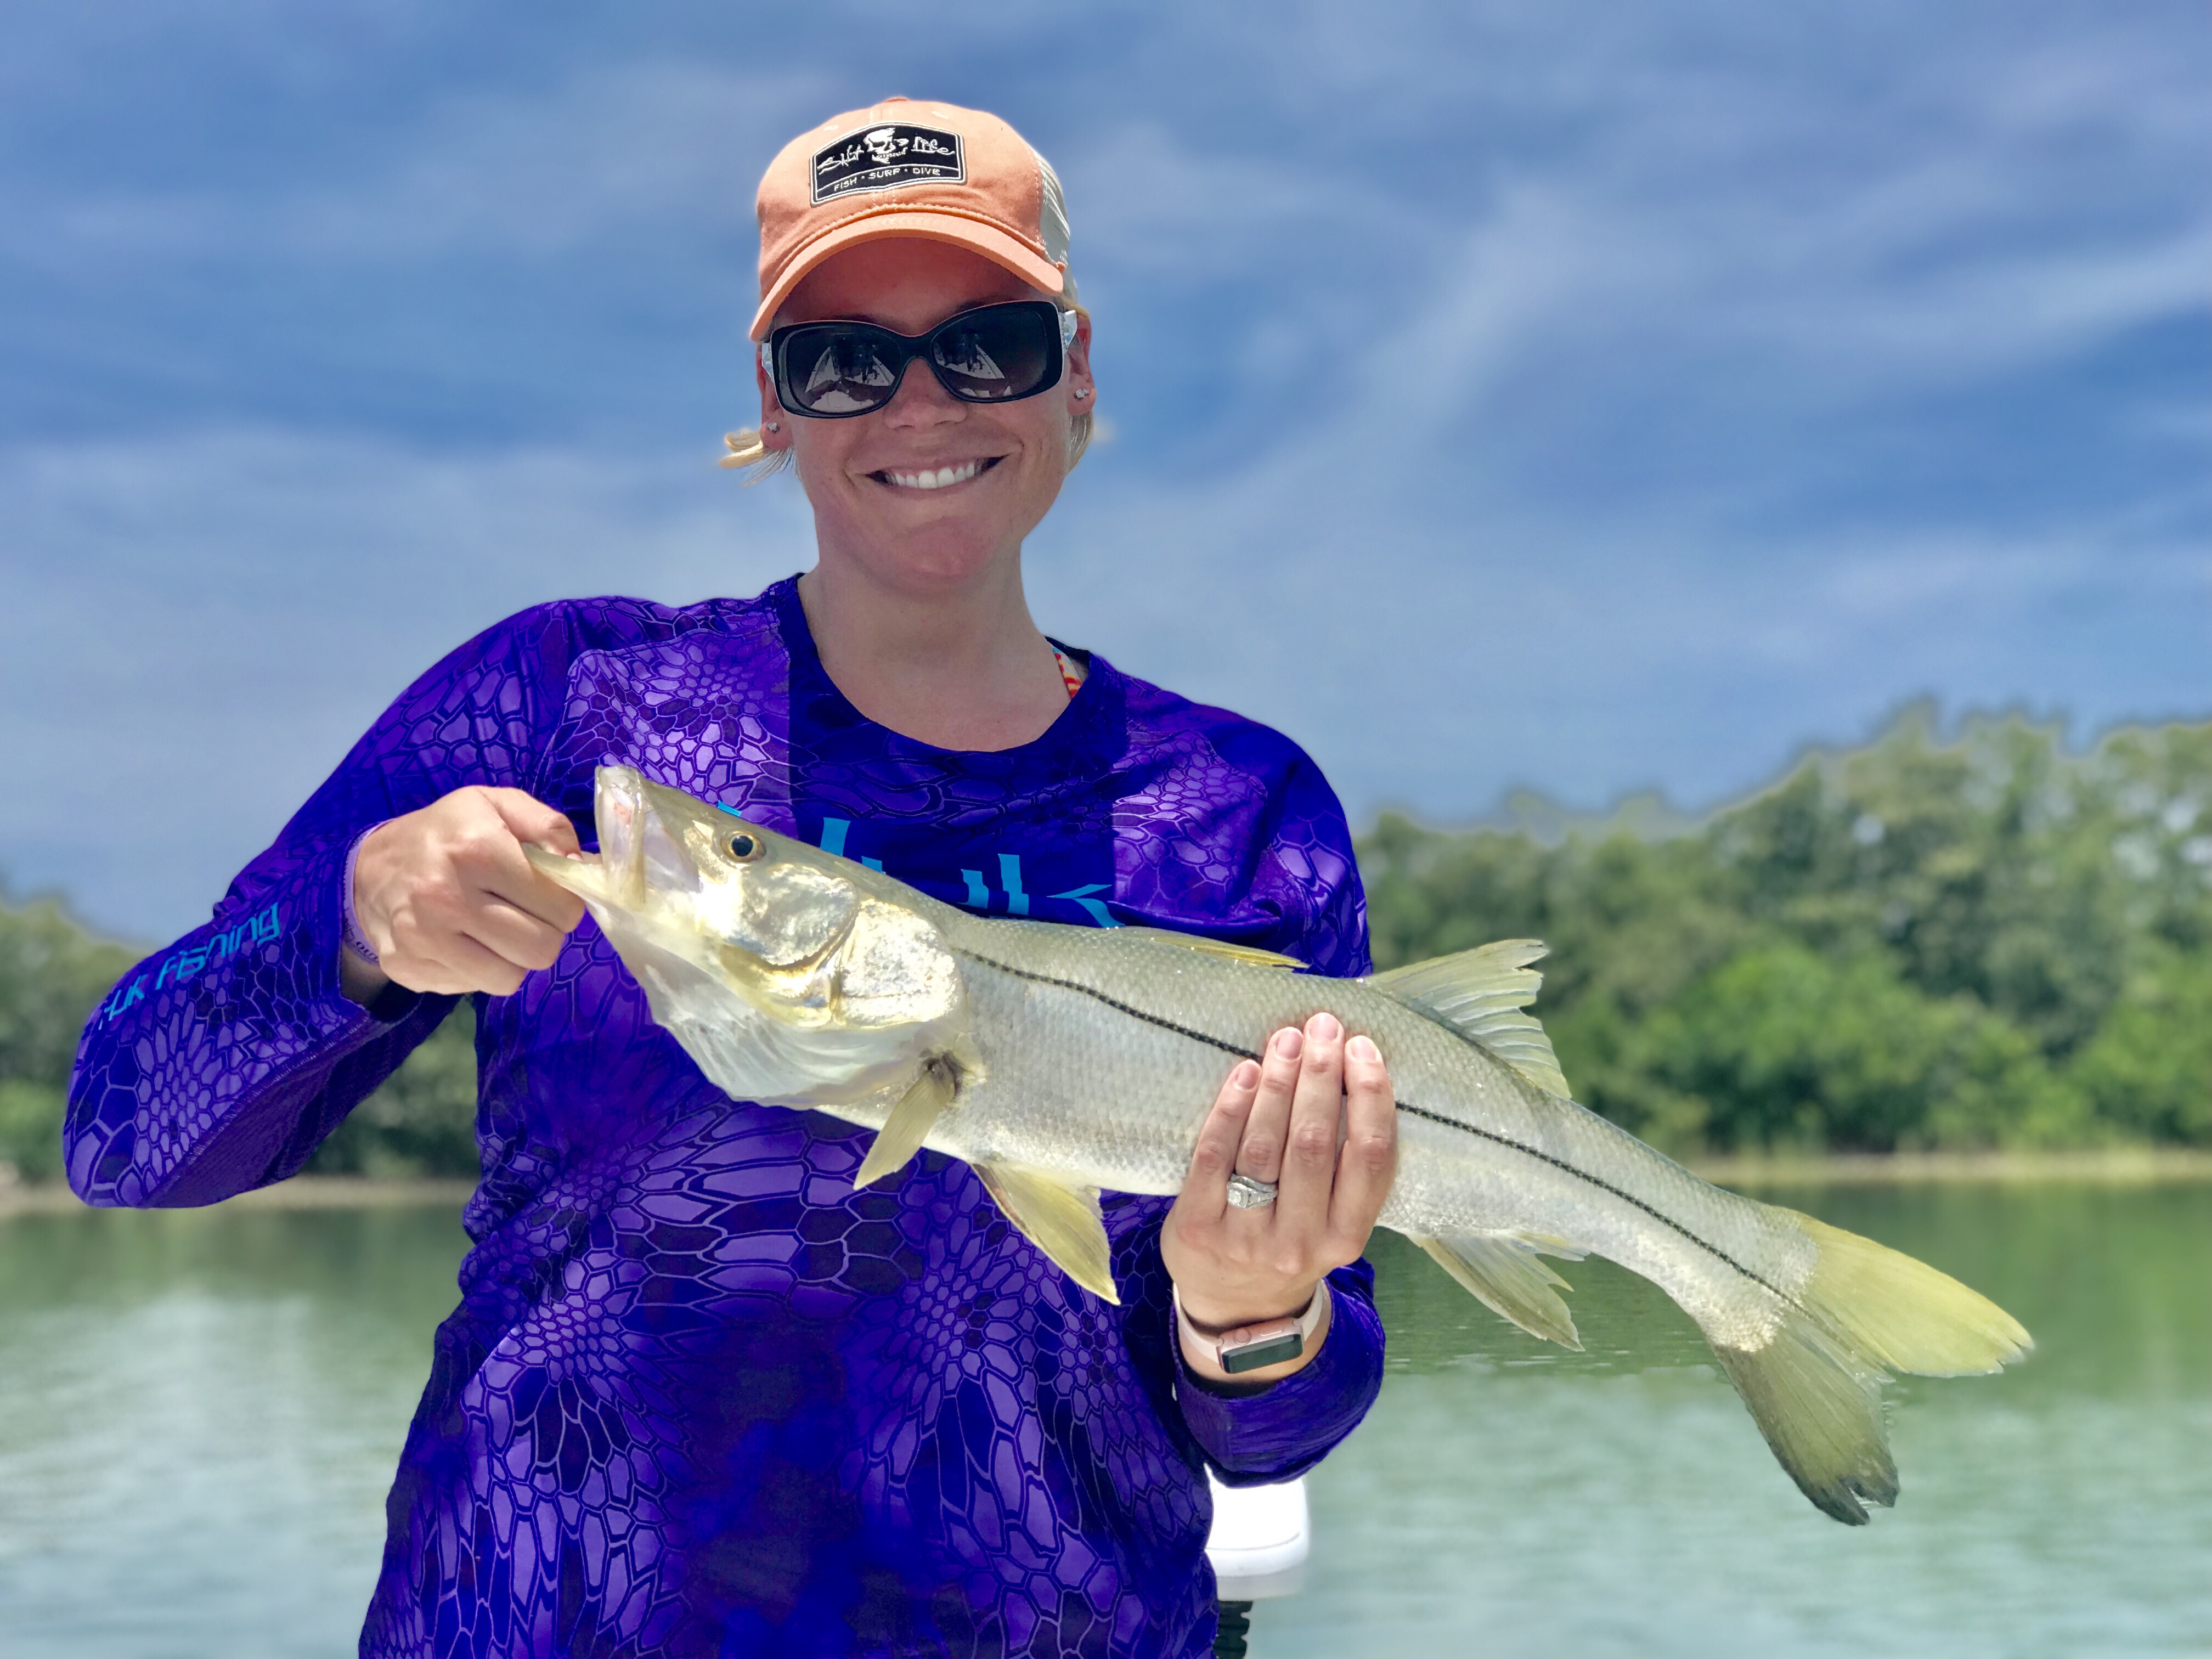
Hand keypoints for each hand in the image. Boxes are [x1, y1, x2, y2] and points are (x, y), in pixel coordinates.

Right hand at [339, 786, 584, 1001]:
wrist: (367, 868)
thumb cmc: (445, 833)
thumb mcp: (495, 805)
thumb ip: (548, 826)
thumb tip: (579, 866)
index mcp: (476, 850)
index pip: (560, 906)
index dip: (566, 903)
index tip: (550, 894)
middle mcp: (446, 897)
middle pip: (541, 949)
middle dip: (545, 933)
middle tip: (528, 915)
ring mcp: (423, 939)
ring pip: (509, 978)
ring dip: (513, 958)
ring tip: (497, 929)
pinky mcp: (408, 969)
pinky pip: (472, 988)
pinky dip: (478, 970)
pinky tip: (464, 941)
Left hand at [1161, 1012, 1397, 1384]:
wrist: (1235, 1309)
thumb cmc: (1293, 1242)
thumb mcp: (1335, 1222)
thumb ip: (1346, 1166)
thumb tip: (1349, 1069)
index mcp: (1348, 1236)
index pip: (1371, 1159)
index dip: (1370, 1097)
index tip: (1362, 1048)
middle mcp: (1301, 1241)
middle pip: (1314, 1144)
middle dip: (1320, 1077)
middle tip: (1321, 1026)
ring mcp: (1246, 1237)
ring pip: (1264, 1147)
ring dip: (1278, 1084)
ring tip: (1285, 1040)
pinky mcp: (1196, 1227)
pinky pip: (1214, 1157)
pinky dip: (1231, 1110)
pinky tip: (1244, 1073)